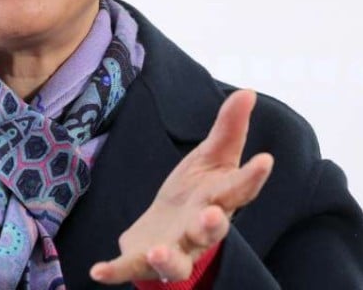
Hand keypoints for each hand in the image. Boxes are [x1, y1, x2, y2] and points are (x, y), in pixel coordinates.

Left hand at [90, 89, 273, 283]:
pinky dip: (115, 271)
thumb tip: (248, 91)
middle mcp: (200, 229)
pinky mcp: (143, 260)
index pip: (240, 188)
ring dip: (168, 260)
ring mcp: (174, 249)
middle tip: (213, 216)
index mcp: (219, 199)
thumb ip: (229, 127)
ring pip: (176, 261)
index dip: (253, 176)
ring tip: (158, 253)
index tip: (265, 159)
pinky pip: (129, 268)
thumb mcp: (212, 157)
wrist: (167, 231)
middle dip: (213, 225)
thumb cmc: (198, 193)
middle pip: (211, 231)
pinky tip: (98, 271)